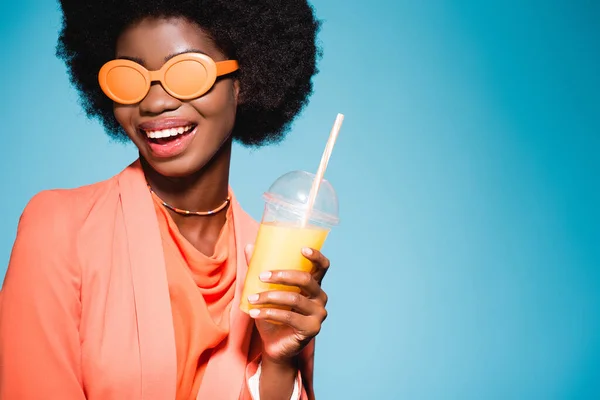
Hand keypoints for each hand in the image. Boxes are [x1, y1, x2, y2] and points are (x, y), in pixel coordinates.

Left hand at [244, 245, 329, 363]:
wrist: (274, 346)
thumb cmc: (272, 315)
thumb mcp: (265, 290)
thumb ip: (259, 270)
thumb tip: (249, 247)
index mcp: (313, 285)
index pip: (322, 266)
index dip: (316, 256)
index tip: (302, 248)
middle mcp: (320, 297)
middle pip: (307, 280)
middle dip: (282, 275)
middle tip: (261, 276)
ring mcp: (318, 314)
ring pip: (295, 299)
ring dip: (270, 297)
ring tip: (251, 298)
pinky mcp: (312, 329)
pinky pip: (290, 317)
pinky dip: (269, 313)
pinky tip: (254, 312)